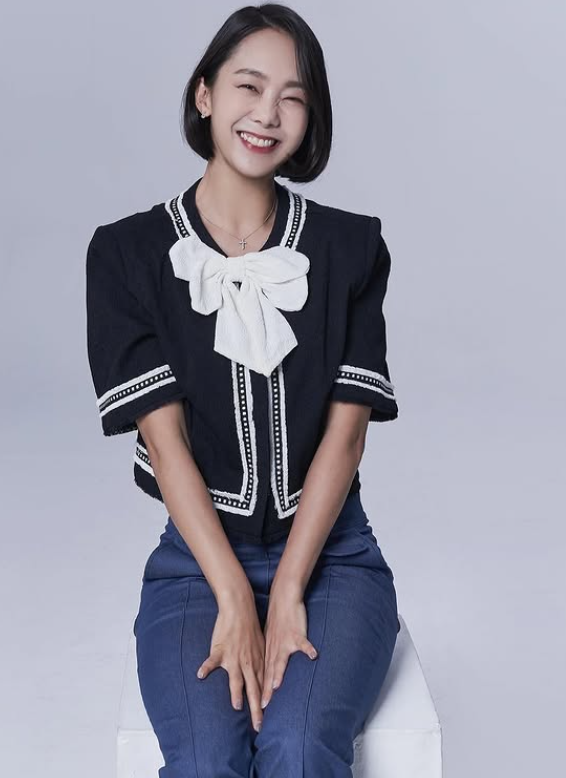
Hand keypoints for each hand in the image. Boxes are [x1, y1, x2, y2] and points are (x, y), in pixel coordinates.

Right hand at [196, 590, 265, 732]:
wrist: (240, 609)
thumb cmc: (249, 627)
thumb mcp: (260, 646)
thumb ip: (259, 663)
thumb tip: (262, 677)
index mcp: (257, 663)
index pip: (261, 689)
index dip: (263, 705)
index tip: (264, 722)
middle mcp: (247, 663)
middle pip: (253, 689)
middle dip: (255, 709)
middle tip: (258, 726)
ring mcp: (234, 657)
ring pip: (236, 678)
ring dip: (237, 692)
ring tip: (237, 705)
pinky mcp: (221, 649)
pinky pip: (212, 661)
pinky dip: (206, 667)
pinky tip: (200, 675)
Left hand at [260, 586, 317, 708]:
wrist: (283, 599)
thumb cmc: (278, 620)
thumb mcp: (270, 638)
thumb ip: (270, 654)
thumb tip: (269, 670)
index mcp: (268, 651)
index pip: (262, 675)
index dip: (259, 691)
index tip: (256, 708)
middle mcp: (275, 649)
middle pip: (269, 673)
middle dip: (266, 690)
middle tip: (262, 707)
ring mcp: (285, 642)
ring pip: (280, 659)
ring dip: (278, 672)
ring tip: (277, 686)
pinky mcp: (296, 633)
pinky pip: (303, 642)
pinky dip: (307, 649)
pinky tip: (313, 655)